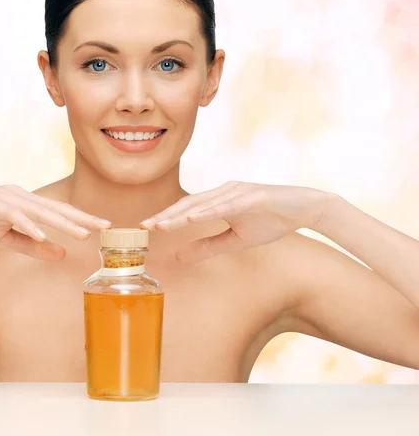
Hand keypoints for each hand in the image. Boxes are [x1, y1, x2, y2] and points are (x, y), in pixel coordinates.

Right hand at [0, 185, 110, 260]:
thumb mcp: (6, 239)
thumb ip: (33, 245)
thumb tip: (61, 253)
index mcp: (26, 203)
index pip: (59, 212)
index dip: (82, 219)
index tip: (104, 227)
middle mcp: (20, 196)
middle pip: (57, 208)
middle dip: (82, 218)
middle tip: (106, 226)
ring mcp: (5, 197)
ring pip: (40, 211)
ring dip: (63, 222)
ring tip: (83, 233)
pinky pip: (12, 215)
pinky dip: (28, 224)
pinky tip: (43, 233)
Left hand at [139, 181, 330, 263]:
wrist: (304, 209)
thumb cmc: (270, 222)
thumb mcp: (235, 240)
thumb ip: (208, 247)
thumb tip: (180, 257)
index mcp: (218, 200)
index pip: (186, 210)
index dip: (166, 218)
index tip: (145, 229)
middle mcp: (224, 191)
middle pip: (188, 204)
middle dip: (166, 216)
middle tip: (143, 226)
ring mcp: (238, 191)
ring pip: (203, 203)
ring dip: (180, 214)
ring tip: (161, 224)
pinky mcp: (253, 195)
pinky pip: (227, 205)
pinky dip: (208, 211)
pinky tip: (192, 217)